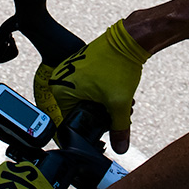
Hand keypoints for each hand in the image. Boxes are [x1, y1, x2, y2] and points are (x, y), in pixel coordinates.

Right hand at [48, 20, 149, 152]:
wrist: (128, 39)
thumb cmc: (118, 66)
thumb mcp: (118, 103)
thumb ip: (119, 129)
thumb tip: (120, 149)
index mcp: (61, 90)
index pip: (71, 122)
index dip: (90, 130)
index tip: (105, 132)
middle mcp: (60, 80)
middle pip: (79, 111)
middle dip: (101, 116)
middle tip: (118, 113)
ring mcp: (68, 73)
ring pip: (86, 100)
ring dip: (104, 105)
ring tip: (121, 102)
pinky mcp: (79, 67)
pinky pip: (87, 88)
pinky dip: (101, 94)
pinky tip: (116, 92)